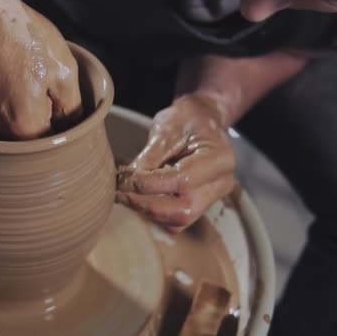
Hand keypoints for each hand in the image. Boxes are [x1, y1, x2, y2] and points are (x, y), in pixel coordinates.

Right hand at [0, 0, 81, 138]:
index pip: (56, 143)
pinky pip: (12, 110)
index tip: (70, 106)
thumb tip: (75, 128)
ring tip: (39, 77)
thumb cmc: (25, 40)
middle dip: (52, 117)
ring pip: (25, 122)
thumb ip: (73, 109)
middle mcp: (3, 129)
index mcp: (25, 127)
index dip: (68, 126)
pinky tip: (25, 75)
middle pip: (39, 136)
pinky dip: (22, 98)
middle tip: (55, 85)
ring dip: (37, 107)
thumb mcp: (64, 73)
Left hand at [116, 93, 235, 232]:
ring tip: (125, 195)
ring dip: (147, 211)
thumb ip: (148, 159)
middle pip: (183, 210)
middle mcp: (221, 183)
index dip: (148, 185)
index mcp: (219, 159)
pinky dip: (154, 213)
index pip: (181, 181)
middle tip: (121, 194)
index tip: (124, 180)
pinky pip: (175, 220)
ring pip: (178, 220)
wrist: (201, 119)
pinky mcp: (199, 204)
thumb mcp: (166, 130)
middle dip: (147, 205)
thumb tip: (125, 182)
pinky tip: (138, 198)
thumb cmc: (186, 120)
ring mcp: (211, 197)